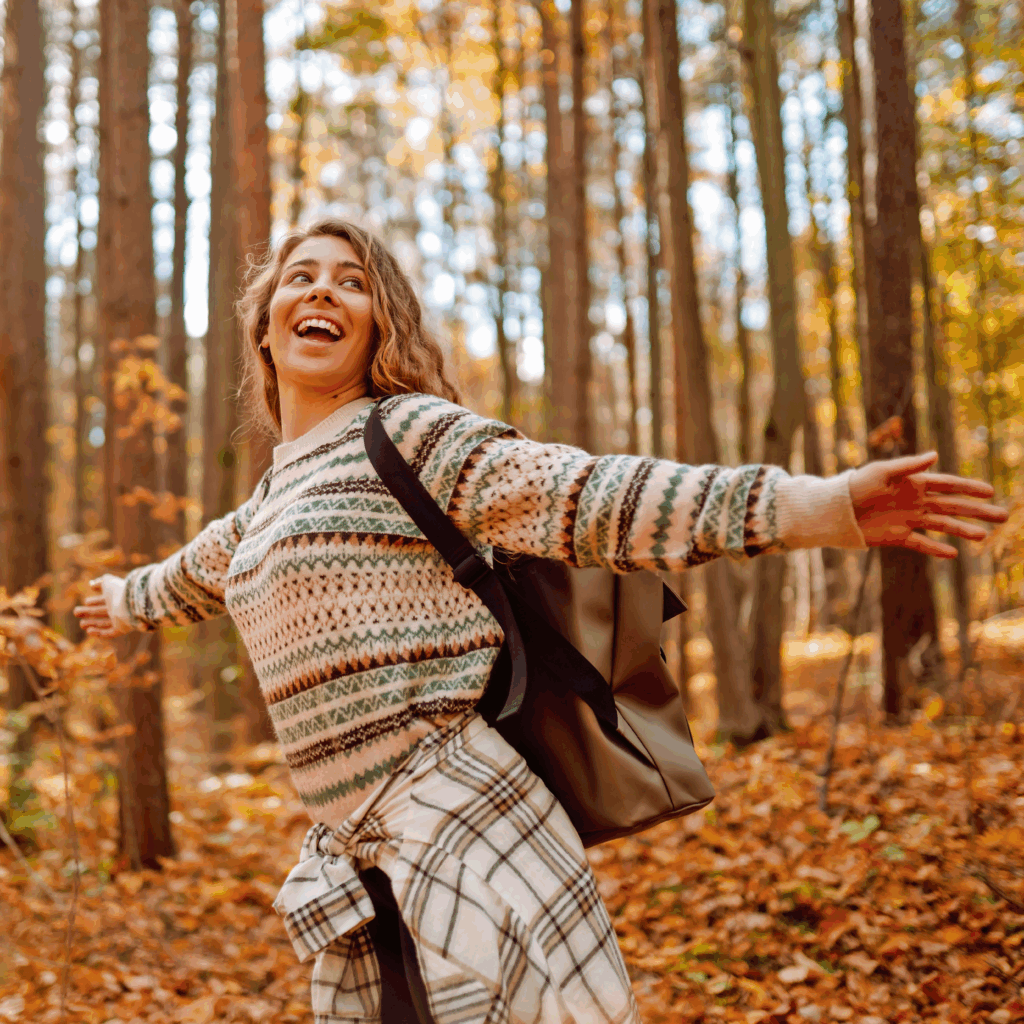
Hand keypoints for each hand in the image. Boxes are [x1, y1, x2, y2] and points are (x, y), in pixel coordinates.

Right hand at [73, 578, 131, 637]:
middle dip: (89, 612)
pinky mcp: (122, 629)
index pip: (103, 600)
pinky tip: (89, 631)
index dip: (94, 601)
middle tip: (76, 612)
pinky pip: (110, 633)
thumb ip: (100, 582)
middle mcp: (118, 608)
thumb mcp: (109, 582)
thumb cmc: (120, 592)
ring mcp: (121, 619)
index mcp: (116, 597)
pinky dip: (99, 633)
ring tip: (81, 624)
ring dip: (92, 623)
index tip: (85, 602)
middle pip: (101, 611)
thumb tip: (92, 584)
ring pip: (104, 623)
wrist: (133, 604)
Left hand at [849, 452, 1006, 557]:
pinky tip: (953, 554)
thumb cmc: (856, 485)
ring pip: (942, 525)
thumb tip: (934, 455)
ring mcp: (909, 519)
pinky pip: (921, 543)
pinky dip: (936, 548)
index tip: (990, 491)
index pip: (947, 485)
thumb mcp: (881, 472)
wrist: (835, 509)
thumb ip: (908, 466)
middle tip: (1003, 516)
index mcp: (914, 483)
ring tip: (983, 536)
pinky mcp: (898, 536)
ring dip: (962, 530)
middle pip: (952, 506)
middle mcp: (916, 502)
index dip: (968, 488)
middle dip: (977, 511)